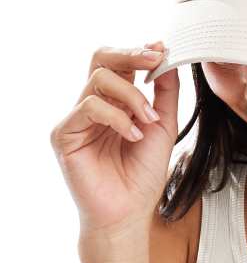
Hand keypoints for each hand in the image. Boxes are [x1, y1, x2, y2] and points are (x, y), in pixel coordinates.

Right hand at [50, 41, 177, 237]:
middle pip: (101, 60)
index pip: (119, 64)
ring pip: (99, 80)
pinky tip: (133, 136)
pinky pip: (89, 107)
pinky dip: (117, 118)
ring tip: (149, 120)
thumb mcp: (164, 126)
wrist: (130, 213)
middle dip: (130, 55)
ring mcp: (77, 118)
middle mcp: (93, 105)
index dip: (138, 52)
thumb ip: (165, 92)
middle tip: (154, 59)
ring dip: (132, 95)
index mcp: (114, 102)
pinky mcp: (64, 134)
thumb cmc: (143, 174)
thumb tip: (166, 56)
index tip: (162, 49)